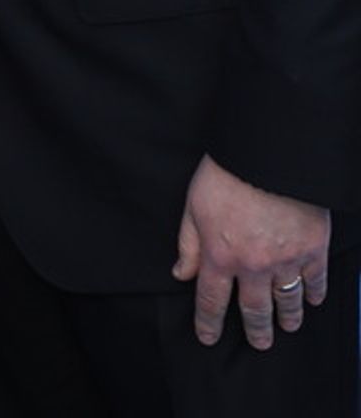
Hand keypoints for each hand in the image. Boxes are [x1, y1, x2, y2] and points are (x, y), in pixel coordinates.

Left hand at [172, 153, 329, 349]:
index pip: (212, 301)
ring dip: (287, 319)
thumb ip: (188, 243)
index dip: (208, 323)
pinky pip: (317, 282)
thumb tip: (181, 273)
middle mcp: (253, 266)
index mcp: (220, 255)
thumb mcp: (193, 205)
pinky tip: (313, 301)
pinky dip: (315, 295)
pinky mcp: (313, 249)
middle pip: (254, 311)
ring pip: (288, 303)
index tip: (208, 336)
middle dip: (256, 331)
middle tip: (259, 343)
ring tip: (287, 327)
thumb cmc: (226, 173)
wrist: (268, 154)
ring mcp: (286, 260)